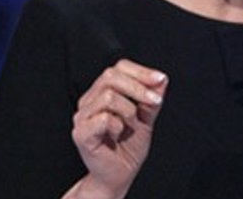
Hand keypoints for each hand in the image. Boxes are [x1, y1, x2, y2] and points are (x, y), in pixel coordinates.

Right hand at [64, 59, 167, 198]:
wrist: (120, 175)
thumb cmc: (129, 146)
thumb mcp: (147, 117)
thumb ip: (152, 98)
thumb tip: (161, 79)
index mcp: (103, 92)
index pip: (118, 67)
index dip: (141, 71)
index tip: (160, 80)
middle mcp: (90, 100)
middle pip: (111, 76)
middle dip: (139, 87)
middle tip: (155, 102)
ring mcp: (82, 116)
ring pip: (108, 96)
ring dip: (129, 110)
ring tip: (130, 125)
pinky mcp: (81, 133)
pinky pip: (103, 118)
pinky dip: (117, 126)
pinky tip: (117, 135)